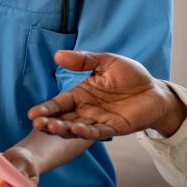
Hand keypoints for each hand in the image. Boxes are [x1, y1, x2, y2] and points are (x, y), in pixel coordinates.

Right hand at [27, 50, 186, 138]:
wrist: (154, 90)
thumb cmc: (131, 76)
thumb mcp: (106, 62)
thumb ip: (84, 60)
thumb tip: (58, 55)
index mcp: (81, 94)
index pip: (59, 104)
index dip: (46, 109)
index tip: (32, 114)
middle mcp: (86, 110)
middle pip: (63, 118)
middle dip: (50, 122)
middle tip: (38, 123)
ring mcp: (98, 121)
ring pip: (76, 128)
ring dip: (63, 129)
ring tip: (52, 127)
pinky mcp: (113, 129)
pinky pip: (96, 132)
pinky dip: (85, 132)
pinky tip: (75, 129)